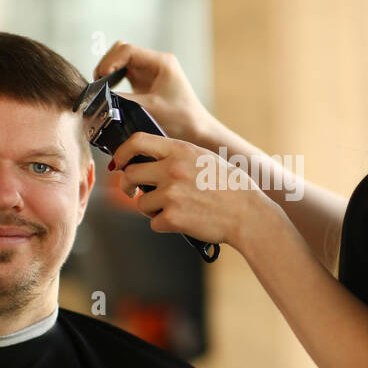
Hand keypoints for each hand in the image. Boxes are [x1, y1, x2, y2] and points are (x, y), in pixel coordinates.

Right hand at [92, 41, 213, 144]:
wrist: (197, 132)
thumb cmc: (182, 120)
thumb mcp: (150, 109)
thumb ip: (123, 100)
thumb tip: (99, 97)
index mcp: (161, 62)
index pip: (127, 50)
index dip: (110, 61)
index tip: (102, 77)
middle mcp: (155, 63)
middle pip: (121, 51)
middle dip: (107, 64)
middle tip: (99, 83)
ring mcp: (149, 72)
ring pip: (120, 61)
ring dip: (109, 72)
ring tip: (102, 88)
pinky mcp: (145, 83)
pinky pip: (123, 74)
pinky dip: (113, 81)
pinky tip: (110, 93)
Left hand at [111, 131, 270, 250]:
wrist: (248, 214)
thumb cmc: (230, 188)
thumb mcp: (204, 159)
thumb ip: (177, 156)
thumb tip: (148, 162)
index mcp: (180, 150)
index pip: (137, 141)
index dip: (122, 152)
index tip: (119, 163)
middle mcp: (172, 169)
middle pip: (130, 175)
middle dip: (128, 186)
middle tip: (134, 192)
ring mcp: (171, 194)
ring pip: (141, 203)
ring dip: (151, 209)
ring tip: (173, 209)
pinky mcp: (173, 218)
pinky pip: (154, 223)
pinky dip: (165, 225)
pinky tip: (183, 221)